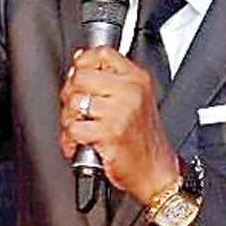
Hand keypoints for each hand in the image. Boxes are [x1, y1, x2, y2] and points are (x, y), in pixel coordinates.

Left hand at [58, 46, 180, 203]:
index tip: (78, 74)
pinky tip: (81, 144)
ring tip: (82, 129)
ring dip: (69, 120)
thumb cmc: (143, 140)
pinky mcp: (109, 132)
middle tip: (78, 111)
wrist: (156, 172)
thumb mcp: (136, 100)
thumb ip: (109, 78)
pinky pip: (73, 128)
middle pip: (81, 76)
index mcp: (137, 80)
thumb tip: (80, 58)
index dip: (83, 62)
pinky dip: (70, 140)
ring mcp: (120, 111)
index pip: (102, 53)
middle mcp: (130, 92)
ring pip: (73, 102)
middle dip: (71, 95)